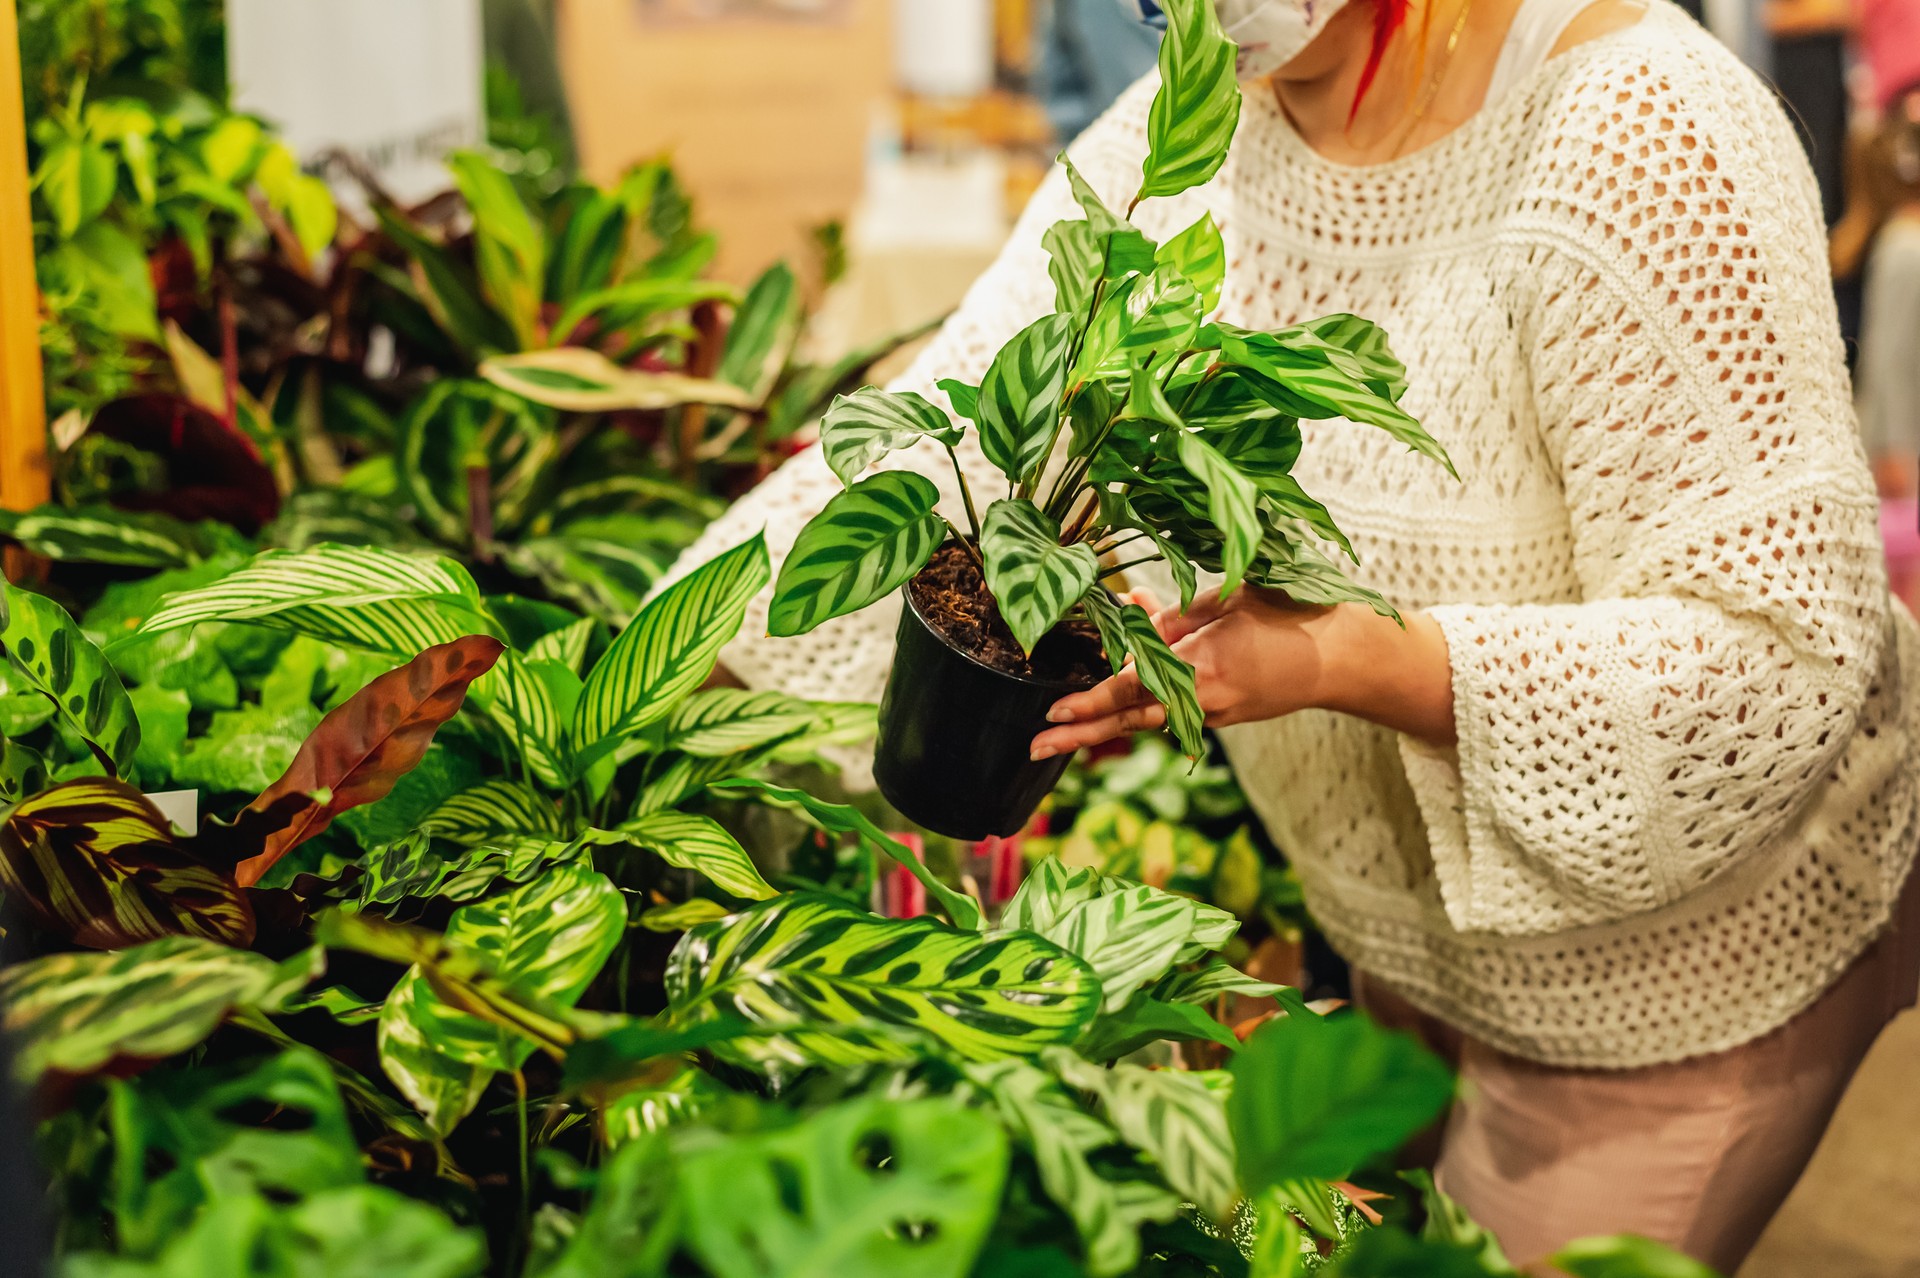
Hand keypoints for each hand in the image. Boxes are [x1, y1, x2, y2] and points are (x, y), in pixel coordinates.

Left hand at [1029, 587, 1455, 759]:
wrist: (1344, 657)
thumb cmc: (1290, 614)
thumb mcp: (1230, 601)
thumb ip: (1179, 614)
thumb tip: (1134, 611)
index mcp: (1204, 664)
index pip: (1134, 686)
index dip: (1091, 699)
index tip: (1053, 710)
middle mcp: (1204, 698)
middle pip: (1129, 717)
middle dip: (1079, 733)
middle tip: (1034, 746)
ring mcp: (1215, 713)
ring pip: (1147, 718)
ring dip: (1102, 724)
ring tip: (1057, 737)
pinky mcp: (1224, 716)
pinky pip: (1173, 710)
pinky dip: (1143, 702)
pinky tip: (1117, 694)